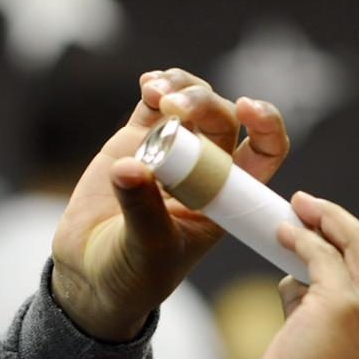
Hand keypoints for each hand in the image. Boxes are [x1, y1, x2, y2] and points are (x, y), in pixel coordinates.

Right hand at [50, 68, 288, 340]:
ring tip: (157, 92)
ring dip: (182, 88)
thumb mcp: (146, 249)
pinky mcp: (137, 141)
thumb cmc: (133, 273)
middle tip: (174, 107)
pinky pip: (155, 104)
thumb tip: (131, 167)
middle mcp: (207, 171)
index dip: (266, 126)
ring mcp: (173, 152)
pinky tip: (149, 83)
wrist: (91, 274)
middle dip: (204, 104)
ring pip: (193, 103)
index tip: (248, 108)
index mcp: (227, 198)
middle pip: (223, 120)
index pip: (265, 154)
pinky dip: (156, 86)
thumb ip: (142, 210)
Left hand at [244, 193, 358, 358]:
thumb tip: (298, 275)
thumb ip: (328, 313)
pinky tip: (283, 232)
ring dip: (324, 220)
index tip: (335, 232)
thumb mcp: (338, 357)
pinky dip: (301, 238)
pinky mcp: (342, 304)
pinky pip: (321, 255)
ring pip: (355, 243)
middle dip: (345, 222)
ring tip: (296, 211)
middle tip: (312, 207)